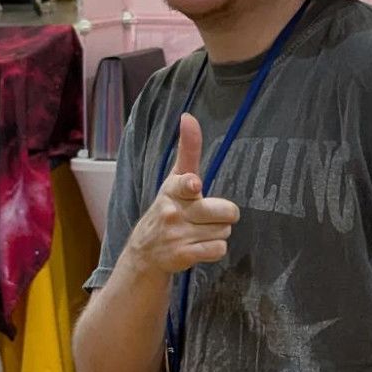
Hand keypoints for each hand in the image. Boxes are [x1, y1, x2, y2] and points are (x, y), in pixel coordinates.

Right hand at [124, 115, 238, 277]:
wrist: (145, 252)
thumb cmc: (170, 208)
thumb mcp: (174, 179)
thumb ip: (188, 149)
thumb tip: (188, 116)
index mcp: (173, 190)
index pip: (184, 184)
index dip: (190, 186)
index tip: (193, 185)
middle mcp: (173, 212)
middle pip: (226, 211)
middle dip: (224, 215)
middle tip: (208, 217)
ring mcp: (176, 236)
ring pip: (224, 231)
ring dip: (217, 233)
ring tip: (199, 232)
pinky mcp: (182, 256)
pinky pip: (218, 249)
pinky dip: (214, 250)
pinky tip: (200, 247)